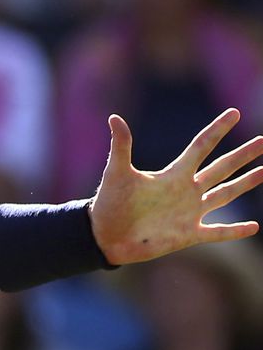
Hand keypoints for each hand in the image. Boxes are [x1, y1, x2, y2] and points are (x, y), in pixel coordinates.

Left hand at [90, 108, 262, 264]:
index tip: (234, 113)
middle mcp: (185, 191)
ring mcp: (189, 213)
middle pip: (221, 168)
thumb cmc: (109, 204)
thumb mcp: (116, 173)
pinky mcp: (188, 235)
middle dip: (242, 155)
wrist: (104, 236)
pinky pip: (217, 232)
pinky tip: (254, 227)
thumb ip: (121, 146)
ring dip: (246, 183)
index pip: (200, 146)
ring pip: (225, 195)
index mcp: (172, 174)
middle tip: (262, 140)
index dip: (217, 130)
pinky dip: (234, 231)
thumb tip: (114, 117)